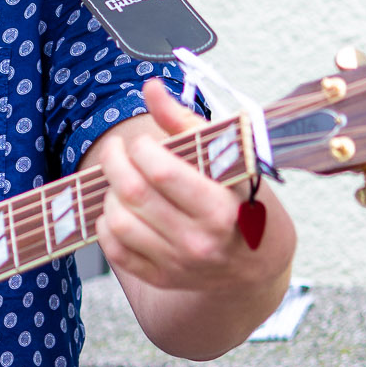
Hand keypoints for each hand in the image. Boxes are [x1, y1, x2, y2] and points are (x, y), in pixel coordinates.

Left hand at [94, 79, 291, 292]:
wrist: (258, 264)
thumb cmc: (244, 202)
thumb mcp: (228, 161)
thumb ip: (185, 123)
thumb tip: (150, 88)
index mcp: (222, 208)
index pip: (162, 172)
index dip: (140, 149)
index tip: (140, 142)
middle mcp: (200, 241)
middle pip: (134, 194)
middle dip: (114, 163)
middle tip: (116, 151)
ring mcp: (179, 264)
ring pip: (118, 223)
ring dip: (110, 195)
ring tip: (122, 183)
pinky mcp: (162, 279)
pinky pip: (115, 251)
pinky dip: (107, 226)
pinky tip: (120, 210)